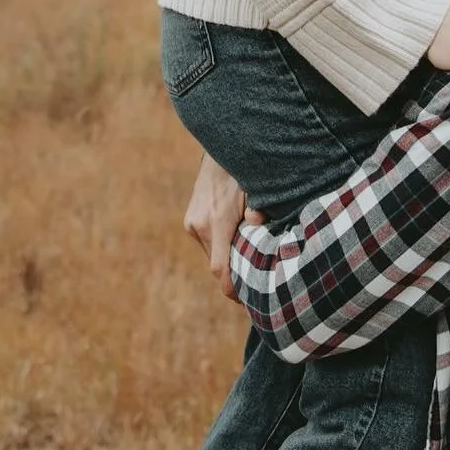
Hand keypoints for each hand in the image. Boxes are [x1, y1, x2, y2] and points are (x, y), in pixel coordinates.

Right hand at [183, 150, 246, 300]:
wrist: (221, 146)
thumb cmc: (245, 170)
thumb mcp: (257, 189)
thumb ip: (259, 210)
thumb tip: (257, 223)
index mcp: (217, 221)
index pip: (220, 270)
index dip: (232, 290)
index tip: (245, 302)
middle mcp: (199, 224)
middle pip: (217, 264)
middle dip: (234, 273)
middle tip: (257, 281)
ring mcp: (192, 221)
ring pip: (212, 253)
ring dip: (228, 256)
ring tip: (249, 254)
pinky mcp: (190, 218)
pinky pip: (207, 240)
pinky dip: (221, 244)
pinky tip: (236, 235)